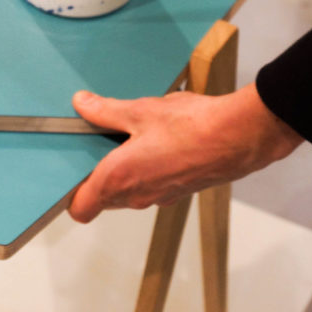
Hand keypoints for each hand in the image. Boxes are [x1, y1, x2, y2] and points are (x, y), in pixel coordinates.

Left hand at [67, 83, 303, 222]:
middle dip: (98, 174)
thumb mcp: (139, 110)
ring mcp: (160, 197)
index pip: (80, 208)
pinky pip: (153, 185)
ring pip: (129, 191)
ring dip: (125, 170)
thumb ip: (105, 110)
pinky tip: (160, 140)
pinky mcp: (179, 191)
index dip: (71, 193)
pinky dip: (149, 168)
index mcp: (118, 179)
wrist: (240, 137)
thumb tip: (82, 104)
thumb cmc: (191, 126)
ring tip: (132, 135)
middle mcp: (137, 196)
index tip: (71, 170)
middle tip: (100, 142)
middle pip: (103, 198)